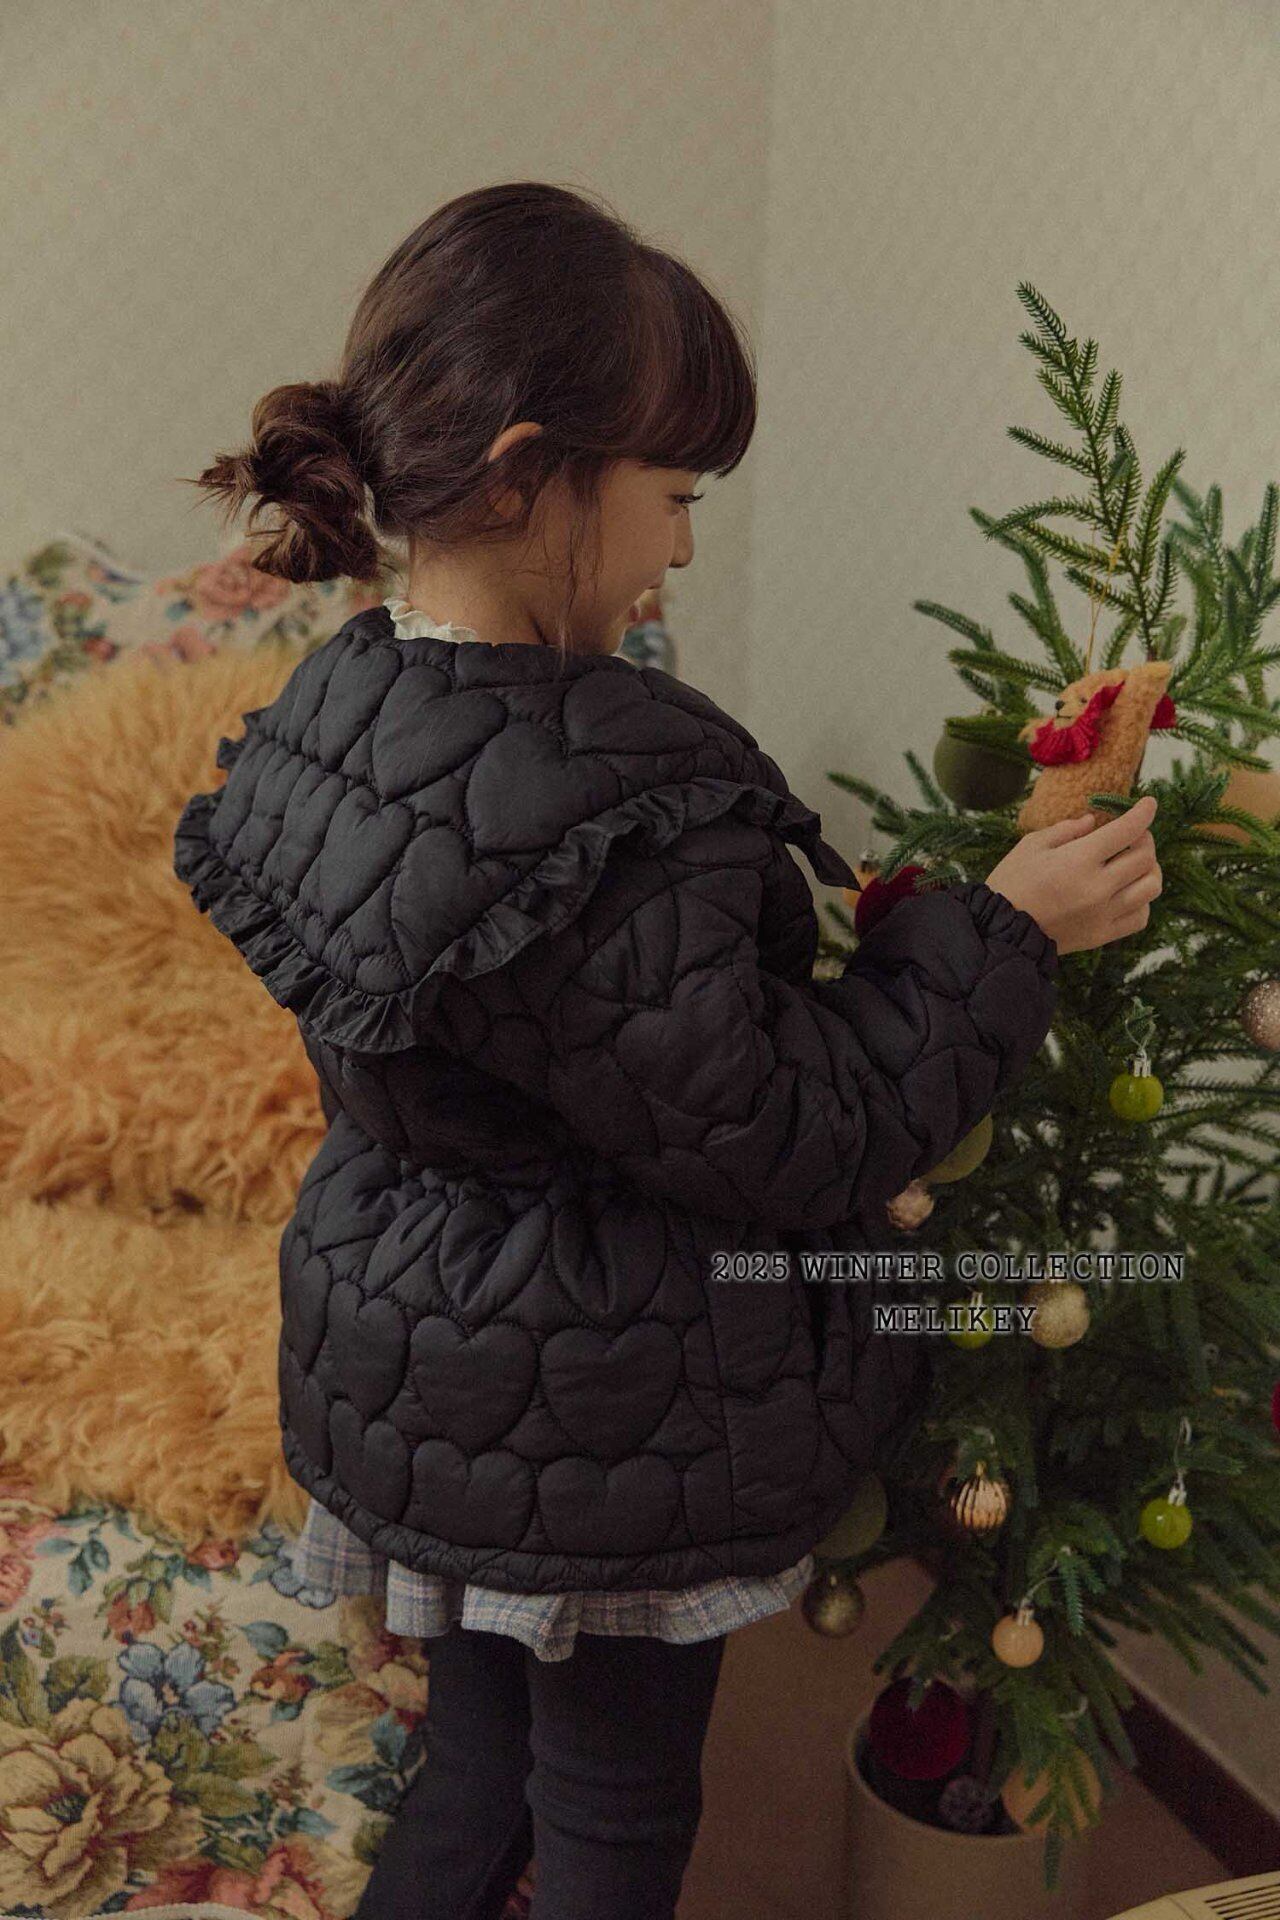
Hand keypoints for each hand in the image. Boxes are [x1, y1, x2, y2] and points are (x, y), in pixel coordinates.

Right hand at [983, 794, 1161, 955]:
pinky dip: (1142, 901)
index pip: (1127, 830)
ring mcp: (1104, 914)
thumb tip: (1093, 821)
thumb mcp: (1032, 846)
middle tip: (1133, 836)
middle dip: (1145, 839)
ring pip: (1151, 887)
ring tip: (1135, 865)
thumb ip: (1066, 830)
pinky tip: (1128, 893)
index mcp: (1080, 859)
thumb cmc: (1012, 882)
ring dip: (1149, 870)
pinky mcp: (1102, 935)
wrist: (1001, 929)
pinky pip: (1141, 917)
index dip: (1143, 812)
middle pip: (1145, 857)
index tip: (1149, 803)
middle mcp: (1098, 887)